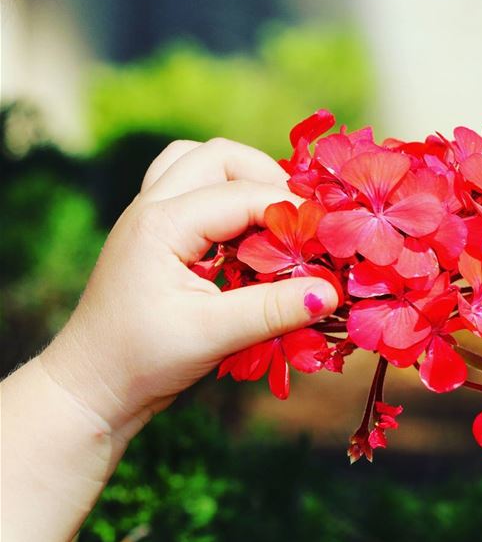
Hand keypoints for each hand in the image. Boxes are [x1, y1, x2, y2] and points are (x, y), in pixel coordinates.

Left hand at [40, 138, 337, 442]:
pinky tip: (243, 236)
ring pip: (200, 163)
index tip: (328, 236)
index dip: (292, 210)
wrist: (91, 384)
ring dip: (242, 181)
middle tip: (300, 221)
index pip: (242, 195)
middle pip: (219, 157)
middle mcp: (151, 206)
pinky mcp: (154, 233)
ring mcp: (148, 216)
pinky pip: (192, 191)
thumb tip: (330, 292)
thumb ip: (273, 310)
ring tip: (272, 219)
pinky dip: (225, 199)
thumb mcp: (212, 335)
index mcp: (161, 223)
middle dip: (268, 179)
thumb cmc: (141, 361)